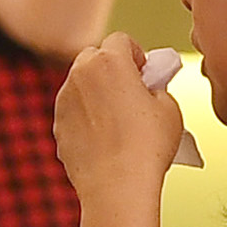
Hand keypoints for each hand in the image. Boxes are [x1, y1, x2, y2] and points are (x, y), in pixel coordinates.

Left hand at [55, 34, 186, 204]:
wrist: (116, 186)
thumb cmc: (147, 147)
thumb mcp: (170, 108)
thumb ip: (158, 87)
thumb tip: (148, 89)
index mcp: (109, 62)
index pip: (121, 40)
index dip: (136, 54)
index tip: (145, 73)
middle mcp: (80, 74)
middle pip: (94, 57)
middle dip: (111, 68)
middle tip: (130, 91)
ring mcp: (64, 100)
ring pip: (80, 84)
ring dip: (96, 92)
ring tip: (118, 119)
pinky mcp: (57, 125)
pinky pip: (73, 111)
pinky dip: (85, 116)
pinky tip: (104, 138)